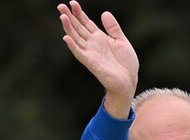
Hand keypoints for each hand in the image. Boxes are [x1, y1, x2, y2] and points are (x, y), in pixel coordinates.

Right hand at [57, 1, 138, 117]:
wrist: (128, 81)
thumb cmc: (126, 63)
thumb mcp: (121, 40)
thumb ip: (113, 27)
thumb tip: (105, 13)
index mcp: (99, 38)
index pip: (86, 23)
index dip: (79, 13)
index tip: (72, 3)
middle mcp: (92, 44)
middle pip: (78, 28)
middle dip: (69, 17)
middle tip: (60, 6)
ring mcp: (90, 53)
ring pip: (76, 38)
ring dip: (68, 28)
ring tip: (62, 17)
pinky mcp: (91, 63)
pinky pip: (80, 53)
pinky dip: (73, 46)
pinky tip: (66, 38)